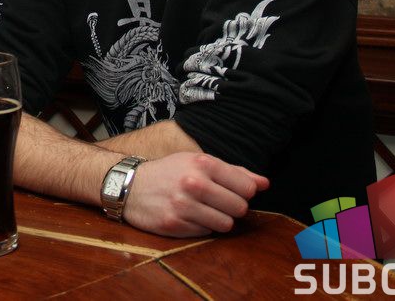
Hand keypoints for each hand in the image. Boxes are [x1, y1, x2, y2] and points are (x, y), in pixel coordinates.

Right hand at [122, 152, 268, 237]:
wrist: (130, 185)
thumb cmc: (169, 172)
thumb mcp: (198, 162)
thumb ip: (234, 172)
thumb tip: (264, 183)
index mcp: (203, 163)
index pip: (247, 187)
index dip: (244, 192)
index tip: (232, 191)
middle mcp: (193, 183)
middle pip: (239, 208)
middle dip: (232, 208)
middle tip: (217, 202)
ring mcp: (183, 205)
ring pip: (226, 224)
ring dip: (219, 220)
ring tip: (204, 210)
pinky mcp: (174, 224)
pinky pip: (206, 233)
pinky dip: (201, 227)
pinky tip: (188, 216)